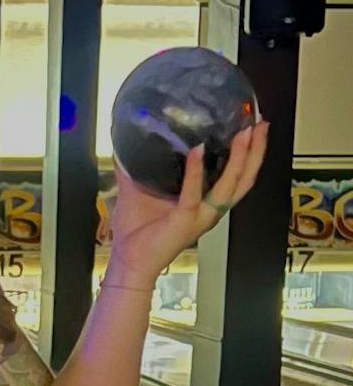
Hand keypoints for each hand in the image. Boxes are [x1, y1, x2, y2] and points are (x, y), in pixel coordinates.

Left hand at [109, 120, 269, 286]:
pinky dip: (196, 171)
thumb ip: (137, 166)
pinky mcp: (185, 220)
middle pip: (244, 179)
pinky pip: (194, 193)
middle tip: (260, 125)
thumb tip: (127, 140)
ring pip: (230, 185)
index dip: (250, 153)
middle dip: (256, 151)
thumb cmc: (137, 232)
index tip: (253, 127)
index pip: (238, 176)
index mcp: (206, 202)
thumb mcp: (140, 189)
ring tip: (244, 135)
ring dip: (240, 158)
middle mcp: (210, 209)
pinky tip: (197, 151)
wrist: (129, 260)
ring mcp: (200, 215)